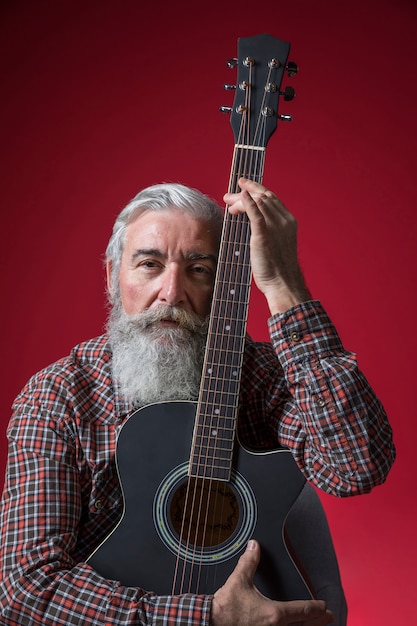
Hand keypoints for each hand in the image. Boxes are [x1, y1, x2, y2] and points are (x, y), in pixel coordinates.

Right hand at [211, 540, 333, 625]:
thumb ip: (249, 562)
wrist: (210, 624)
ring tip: (314, 624)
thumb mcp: (239, 581)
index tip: (324, 606)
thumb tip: (255, 546)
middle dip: (318, 621)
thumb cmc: (225, 608)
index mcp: (274, 614)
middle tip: (329, 617)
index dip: (316, 608)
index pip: (302, 610)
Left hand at [224, 179, 310, 314]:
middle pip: (263, 196)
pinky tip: (240, 197)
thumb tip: (254, 225)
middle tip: (229, 196)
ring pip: (257, 202)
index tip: (243, 187)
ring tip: (227, 202)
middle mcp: (283, 221)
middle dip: (245, 191)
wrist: (283, 283)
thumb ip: (270, 231)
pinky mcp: (263, 235)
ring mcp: (275, 227)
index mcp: (289, 222)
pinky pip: (256, 213)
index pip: (271, 198)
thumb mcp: (278, 245)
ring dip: (240, 199)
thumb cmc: (279, 269)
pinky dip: (248, 202)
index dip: (255, 190)